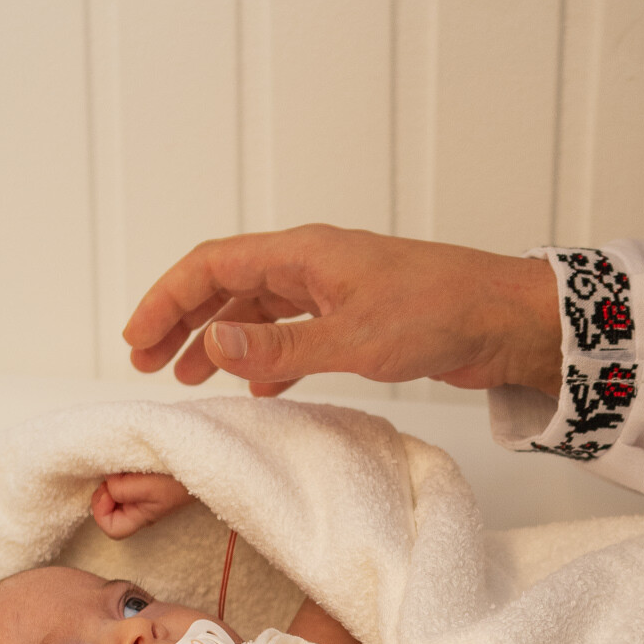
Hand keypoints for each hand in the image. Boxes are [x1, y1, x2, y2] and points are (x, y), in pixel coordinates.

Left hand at [90, 472, 194, 538]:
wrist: (203, 462)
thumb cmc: (181, 478)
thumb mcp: (150, 487)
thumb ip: (123, 489)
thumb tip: (107, 482)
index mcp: (140, 516)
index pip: (110, 528)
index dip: (101, 510)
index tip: (109, 489)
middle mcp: (139, 509)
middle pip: (108, 510)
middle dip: (105, 491)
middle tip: (114, 474)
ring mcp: (143, 495)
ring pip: (114, 494)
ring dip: (113, 479)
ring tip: (124, 466)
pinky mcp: (146, 481)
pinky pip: (123, 481)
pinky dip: (120, 472)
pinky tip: (129, 463)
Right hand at [123, 225, 562, 398]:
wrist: (507, 319)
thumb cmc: (440, 313)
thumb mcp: (352, 338)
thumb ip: (278, 347)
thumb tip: (210, 346)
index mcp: (302, 254)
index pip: (211, 267)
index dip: (166, 301)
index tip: (137, 342)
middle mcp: (310, 264)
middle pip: (224, 285)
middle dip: (182, 322)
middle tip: (148, 365)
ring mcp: (332, 289)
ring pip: (256, 310)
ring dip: (219, 342)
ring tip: (191, 381)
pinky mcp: (356, 316)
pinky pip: (292, 331)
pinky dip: (266, 358)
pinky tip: (259, 390)